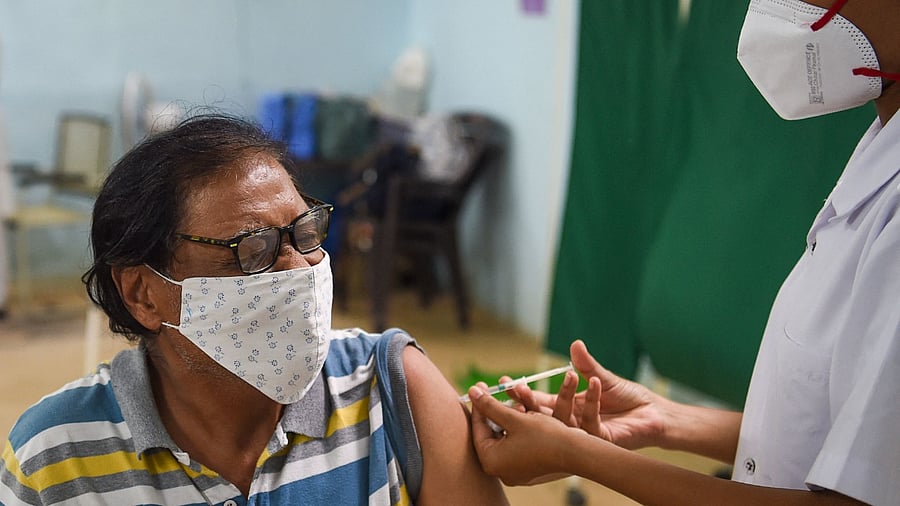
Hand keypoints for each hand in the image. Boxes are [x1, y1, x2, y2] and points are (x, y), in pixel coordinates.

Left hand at [468, 385, 573, 485]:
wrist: (577, 453)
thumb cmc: (544, 436)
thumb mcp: (514, 417)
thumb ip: (490, 406)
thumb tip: (473, 392)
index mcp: (491, 461)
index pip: (478, 428)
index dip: (479, 404)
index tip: (479, 386)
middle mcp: (500, 470)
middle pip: (491, 432)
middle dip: (496, 409)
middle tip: (494, 389)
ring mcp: (514, 471)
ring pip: (505, 436)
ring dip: (509, 416)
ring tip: (519, 401)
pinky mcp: (528, 468)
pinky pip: (517, 444)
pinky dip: (520, 428)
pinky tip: (527, 413)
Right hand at [508, 340, 667, 449]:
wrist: (654, 415)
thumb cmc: (629, 398)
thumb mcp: (604, 378)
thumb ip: (587, 365)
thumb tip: (574, 344)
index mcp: (569, 407)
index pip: (540, 402)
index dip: (523, 394)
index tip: (507, 382)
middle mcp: (571, 422)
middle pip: (543, 415)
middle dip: (528, 402)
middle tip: (514, 388)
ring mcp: (583, 434)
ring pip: (563, 420)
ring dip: (561, 398)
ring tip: (565, 378)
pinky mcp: (599, 440)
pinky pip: (591, 422)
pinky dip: (593, 401)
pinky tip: (594, 383)